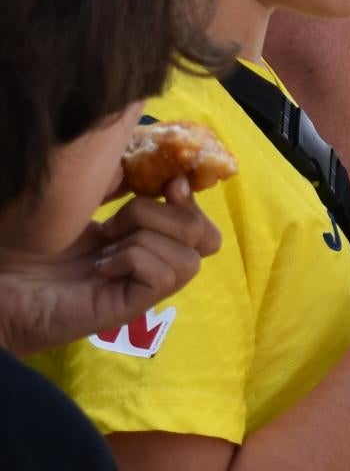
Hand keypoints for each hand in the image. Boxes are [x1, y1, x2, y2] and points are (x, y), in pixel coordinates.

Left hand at [0, 183, 221, 356]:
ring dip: (144, 238)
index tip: (170, 183)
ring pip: (189, 256)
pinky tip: (100, 267)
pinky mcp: (134, 307)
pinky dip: (132, 259)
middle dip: (163, 215)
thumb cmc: (31, 246)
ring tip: (105, 247)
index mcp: (147, 238)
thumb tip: (141, 163)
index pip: (200, 222)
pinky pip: (165, 273)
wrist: (2, 283)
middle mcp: (154, 263)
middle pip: (207, 237)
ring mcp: (146, 288)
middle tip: (113, 225)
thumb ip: (111, 184)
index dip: (192, 199)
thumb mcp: (77, 202)